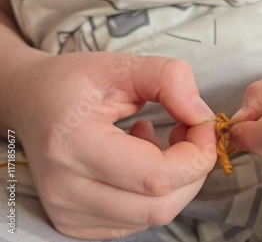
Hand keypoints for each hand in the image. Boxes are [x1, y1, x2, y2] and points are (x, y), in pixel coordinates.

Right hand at [10, 52, 216, 238]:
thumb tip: (201, 116)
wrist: (31, 103)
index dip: (197, 155)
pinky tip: (141, 162)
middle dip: (192, 170)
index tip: (203, 125)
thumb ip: (169, 79)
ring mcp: (69, 213)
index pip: (157, 177)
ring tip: (157, 143)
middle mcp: (67, 190)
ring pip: (154, 216)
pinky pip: (138, 219)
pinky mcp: (77, 224)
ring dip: (174, 181)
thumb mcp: (123, 64)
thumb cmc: (75, 83)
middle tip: (187, 132)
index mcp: (74, 145)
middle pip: (161, 206)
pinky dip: (154, 193)